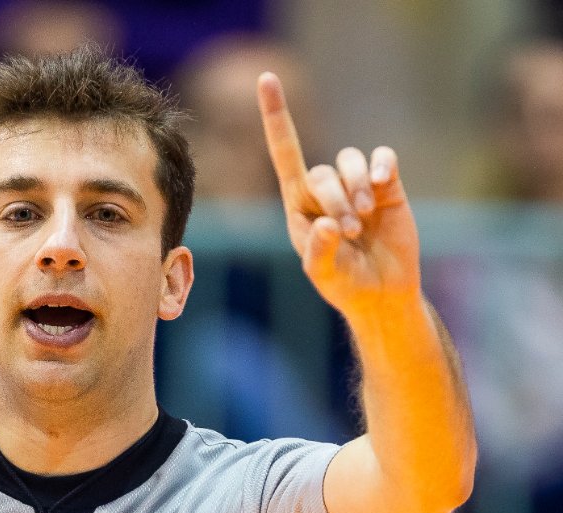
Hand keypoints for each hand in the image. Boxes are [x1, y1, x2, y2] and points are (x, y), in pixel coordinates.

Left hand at [257, 72, 421, 320]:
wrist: (383, 293)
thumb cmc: (345, 285)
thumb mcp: (324, 274)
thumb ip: (320, 251)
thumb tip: (325, 224)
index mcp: (298, 205)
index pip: (283, 154)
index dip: (276, 116)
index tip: (266, 78)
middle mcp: (323, 190)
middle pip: (321, 171)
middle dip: (334, 199)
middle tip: (349, 231)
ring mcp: (356, 185)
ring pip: (350, 160)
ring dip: (356, 187)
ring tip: (363, 219)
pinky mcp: (387, 186)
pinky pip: (382, 158)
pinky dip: (381, 166)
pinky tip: (383, 184)